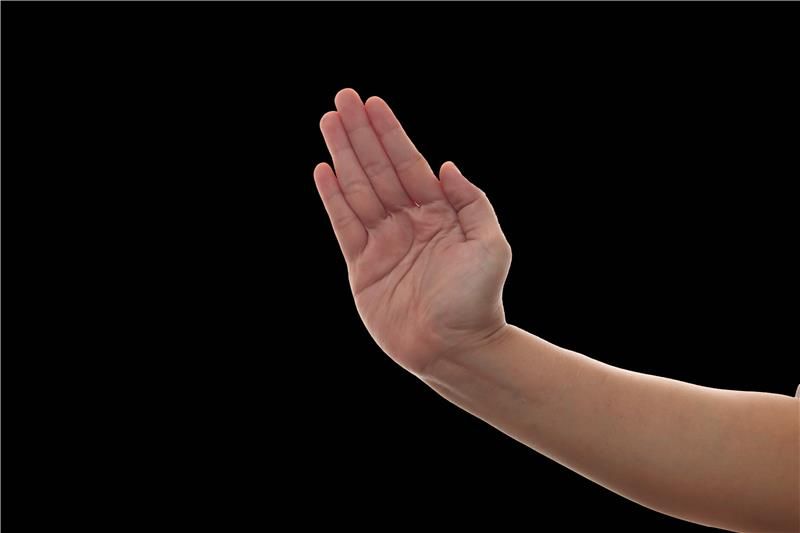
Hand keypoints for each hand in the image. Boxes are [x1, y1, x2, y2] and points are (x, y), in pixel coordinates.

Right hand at [314, 89, 511, 373]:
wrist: (456, 349)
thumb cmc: (478, 299)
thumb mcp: (490, 245)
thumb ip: (471, 202)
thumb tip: (446, 166)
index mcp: (439, 214)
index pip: (409, 164)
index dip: (390, 133)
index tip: (372, 103)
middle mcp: (408, 223)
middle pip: (378, 169)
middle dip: (360, 134)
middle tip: (342, 99)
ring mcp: (384, 243)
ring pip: (358, 190)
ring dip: (342, 156)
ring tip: (328, 122)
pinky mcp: (363, 267)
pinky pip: (344, 225)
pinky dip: (333, 199)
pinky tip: (323, 170)